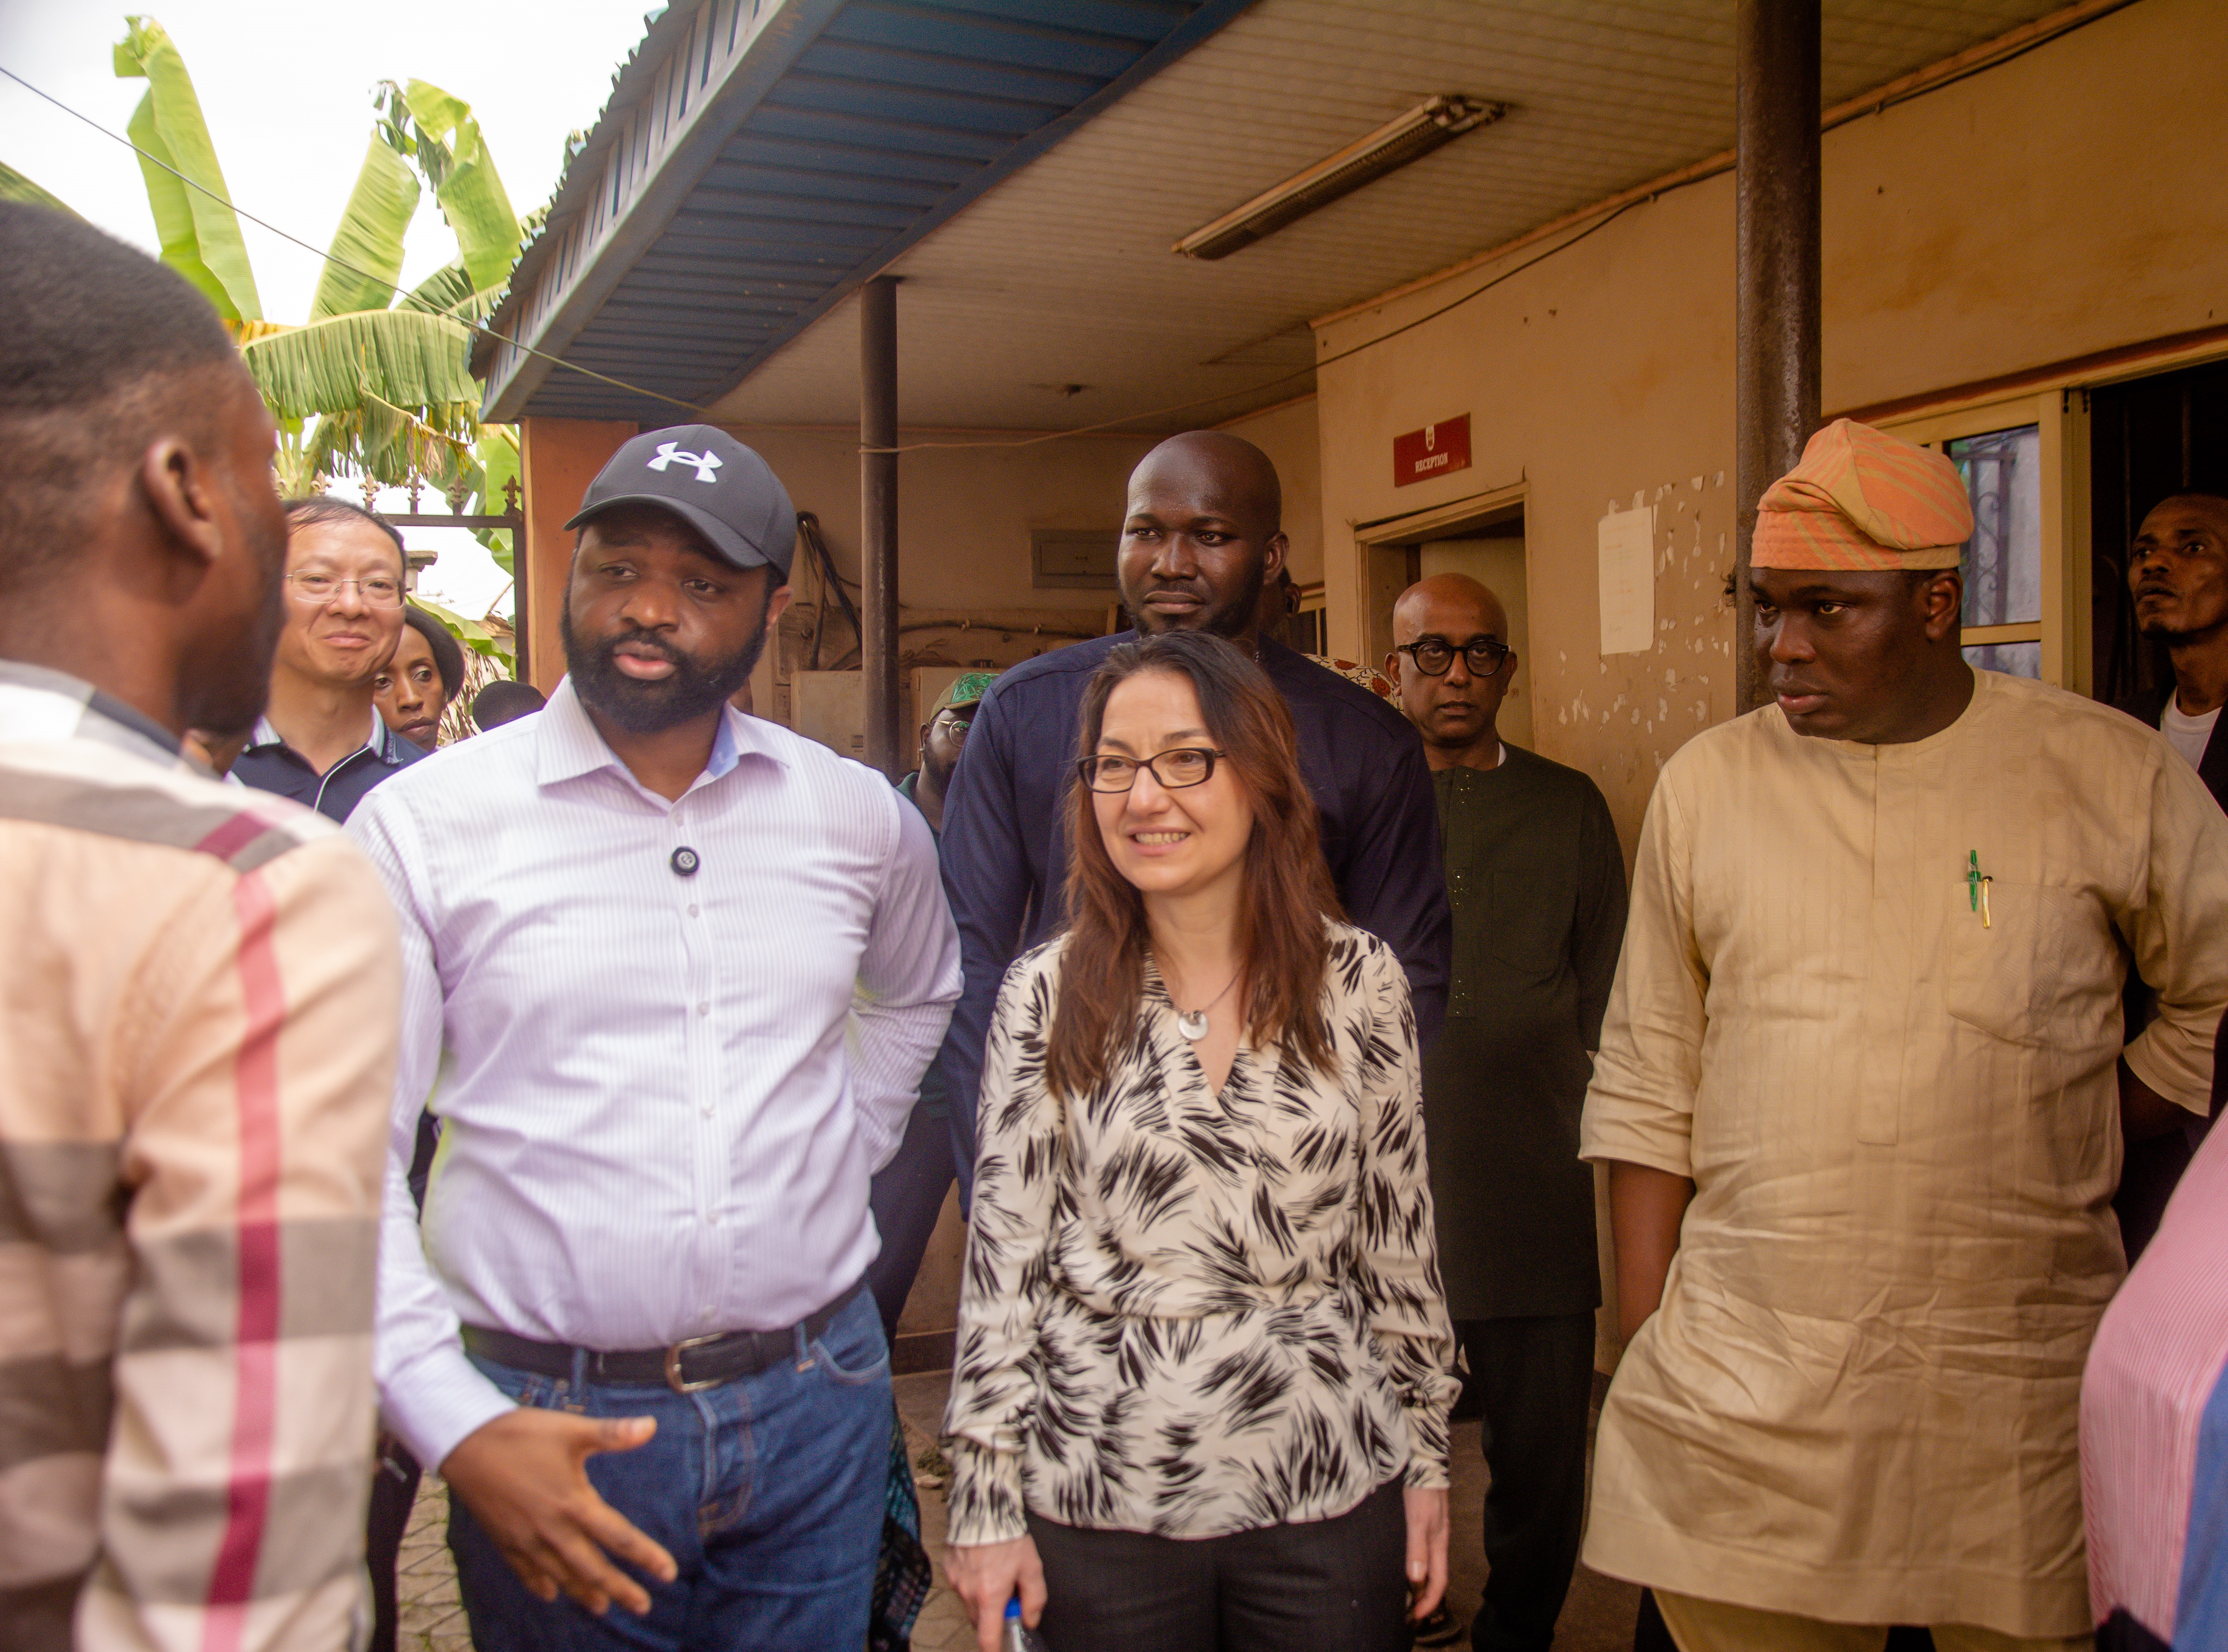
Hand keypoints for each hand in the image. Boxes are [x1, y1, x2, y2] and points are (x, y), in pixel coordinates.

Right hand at [439, 1408, 676, 1616]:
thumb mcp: (571, 1429)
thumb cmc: (520, 1434)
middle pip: (592, 1568)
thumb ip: (612, 1434)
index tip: (669, 1573)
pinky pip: (525, 1571)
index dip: (646, 1556)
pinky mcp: (503, 1539)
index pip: (618, 1537)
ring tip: (602, 1607)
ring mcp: (525, 1539)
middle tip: (643, 1608)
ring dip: (583, 1592)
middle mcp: (551, 1529)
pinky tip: (549, 1594)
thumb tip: (652, 1426)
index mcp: (573, 1503)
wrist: (465, 1443)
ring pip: (560, 1575)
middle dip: (619, 1589)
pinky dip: (539, 1584)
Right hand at [947, 1535, 1045, 1651]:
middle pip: (979, 1620)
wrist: (985, 1509)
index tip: (1000, 1651)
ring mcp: (956, 1580)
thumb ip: (1034, 1599)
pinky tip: (981, 1563)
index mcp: (990, 1596)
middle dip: (992, 1616)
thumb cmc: (1008, 1537)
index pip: (987, 1638)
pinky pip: (961, 1584)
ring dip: (982, 1598)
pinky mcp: (949, 1568)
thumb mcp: (1031, 1568)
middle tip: (1007, 1595)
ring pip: (970, 1602)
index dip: (994, 1650)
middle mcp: (969, 1592)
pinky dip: (971, 1581)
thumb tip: (1030, 1620)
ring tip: (994, 1573)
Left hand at [1404, 1485, 1449, 1621]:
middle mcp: (1436, 1540)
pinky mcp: (1422, 1522)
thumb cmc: (1422, 1489)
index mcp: (1439, 1543)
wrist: (1423, 1460)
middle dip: (1424, 1597)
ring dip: (1419, 1583)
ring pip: (1428, 1564)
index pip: (1439, 1581)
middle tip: (1408, 1612)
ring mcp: (1431, 1531)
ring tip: (1404, 1595)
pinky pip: (1421, 1552)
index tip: (1416, 1617)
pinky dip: (1414, 1565)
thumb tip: (1416, 1579)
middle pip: (1435, 1576)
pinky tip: (1403, 1565)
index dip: (1429, 1601)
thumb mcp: (1418, 1519)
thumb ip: (1417, 1548)